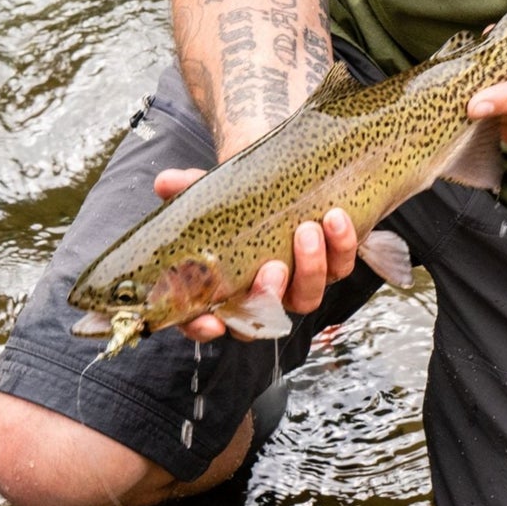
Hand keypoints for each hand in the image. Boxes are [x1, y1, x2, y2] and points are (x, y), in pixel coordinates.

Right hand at [152, 170, 359, 341]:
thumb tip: (164, 183)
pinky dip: (342, 245)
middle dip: (270, 295)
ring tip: (309, 229)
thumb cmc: (242, 195)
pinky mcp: (332, 263)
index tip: (212, 323)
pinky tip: (336, 218)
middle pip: (264, 316)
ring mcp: (298, 282)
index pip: (205, 321)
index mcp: (223, 286)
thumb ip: (188, 187)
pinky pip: (341, 266)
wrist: (285, 177)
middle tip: (273, 267)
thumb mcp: (213, 189)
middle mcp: (261, 293)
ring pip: (307, 297)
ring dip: (311, 267)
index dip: (204, 328)